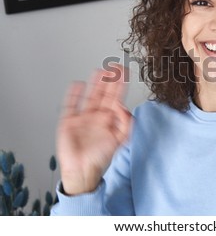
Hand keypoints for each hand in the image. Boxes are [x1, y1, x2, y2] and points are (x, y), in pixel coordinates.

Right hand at [56, 64, 131, 194]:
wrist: (83, 172)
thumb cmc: (101, 157)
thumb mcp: (119, 140)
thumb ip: (126, 124)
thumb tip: (124, 108)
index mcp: (110, 119)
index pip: (116, 97)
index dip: (120, 84)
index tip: (124, 72)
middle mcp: (97, 116)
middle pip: (104, 93)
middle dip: (109, 80)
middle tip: (114, 66)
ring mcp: (83, 117)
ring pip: (90, 96)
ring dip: (95, 84)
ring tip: (100, 70)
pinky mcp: (69, 122)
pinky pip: (71, 105)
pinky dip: (73, 95)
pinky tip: (78, 84)